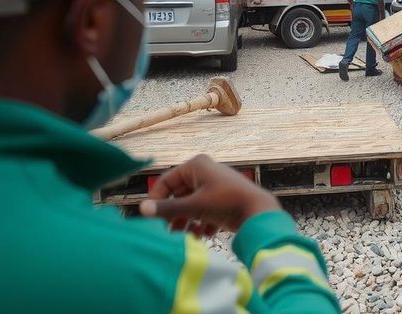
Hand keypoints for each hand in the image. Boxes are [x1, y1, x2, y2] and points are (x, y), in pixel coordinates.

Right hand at [139, 154, 280, 234]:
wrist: (260, 212)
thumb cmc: (227, 203)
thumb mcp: (194, 207)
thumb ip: (167, 209)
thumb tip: (142, 209)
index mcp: (196, 165)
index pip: (166, 181)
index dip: (157, 199)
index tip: (152, 218)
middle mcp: (205, 171)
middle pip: (179, 194)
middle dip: (174, 214)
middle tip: (168, 232)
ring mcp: (215, 185)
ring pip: (192, 204)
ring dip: (188, 221)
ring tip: (185, 237)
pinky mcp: (224, 198)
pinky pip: (206, 210)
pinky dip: (203, 223)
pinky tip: (205, 234)